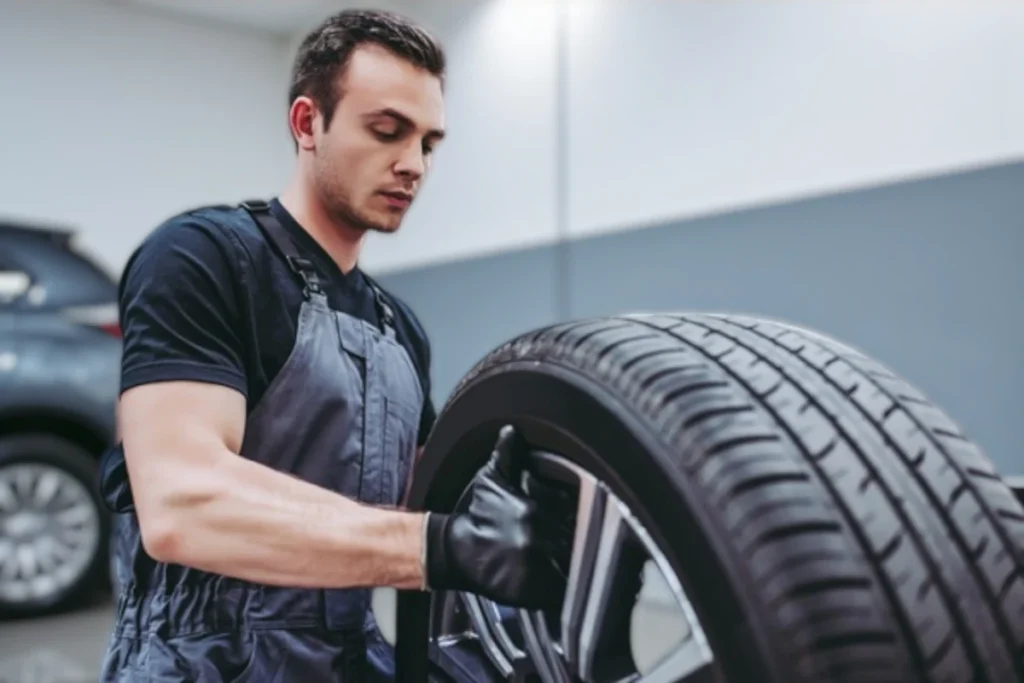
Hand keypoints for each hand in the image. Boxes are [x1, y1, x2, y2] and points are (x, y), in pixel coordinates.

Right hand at [423, 426, 571, 610]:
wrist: (454, 551)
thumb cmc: (476, 516)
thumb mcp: (490, 481)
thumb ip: (506, 455)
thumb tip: (510, 431)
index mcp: (535, 510)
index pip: (572, 513)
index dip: (577, 518)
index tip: (578, 521)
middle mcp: (538, 538)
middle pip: (575, 540)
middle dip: (580, 541)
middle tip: (581, 544)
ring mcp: (536, 567)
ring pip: (572, 566)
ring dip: (578, 566)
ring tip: (577, 565)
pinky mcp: (532, 591)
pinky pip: (561, 592)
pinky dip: (567, 590)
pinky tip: (566, 584)